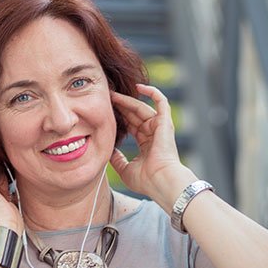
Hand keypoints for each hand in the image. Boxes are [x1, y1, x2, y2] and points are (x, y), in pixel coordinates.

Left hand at [107, 85, 195, 209]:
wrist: (160, 181)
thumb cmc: (146, 180)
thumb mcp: (124, 169)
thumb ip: (117, 159)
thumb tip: (107, 151)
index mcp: (146, 144)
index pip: (131, 125)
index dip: (118, 117)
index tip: (103, 111)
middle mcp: (153, 134)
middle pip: (134, 115)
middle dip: (120, 106)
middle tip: (105, 97)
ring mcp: (160, 127)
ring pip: (142, 108)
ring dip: (128, 100)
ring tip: (112, 93)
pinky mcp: (165, 123)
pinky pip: (161, 102)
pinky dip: (152, 92)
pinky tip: (139, 86)